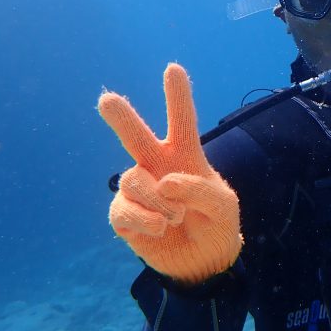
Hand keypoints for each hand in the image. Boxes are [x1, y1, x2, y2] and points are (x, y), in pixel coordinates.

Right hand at [99, 63, 242, 284]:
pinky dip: (144, 220)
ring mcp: (138, 188)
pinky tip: (159, 228)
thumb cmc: (217, 223)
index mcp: (186, 155)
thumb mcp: (223, 205)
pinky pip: (123, 210)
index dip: (177, 96)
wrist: (204, 261)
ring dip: (157, 200)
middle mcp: (157, 165)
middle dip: (121, 117)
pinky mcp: (124, 214)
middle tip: (107, 100)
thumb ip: (200, 189)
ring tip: (175, 217)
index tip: (173, 69)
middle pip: (135, 136)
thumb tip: (164, 182)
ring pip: (133, 179)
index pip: (182, 121)